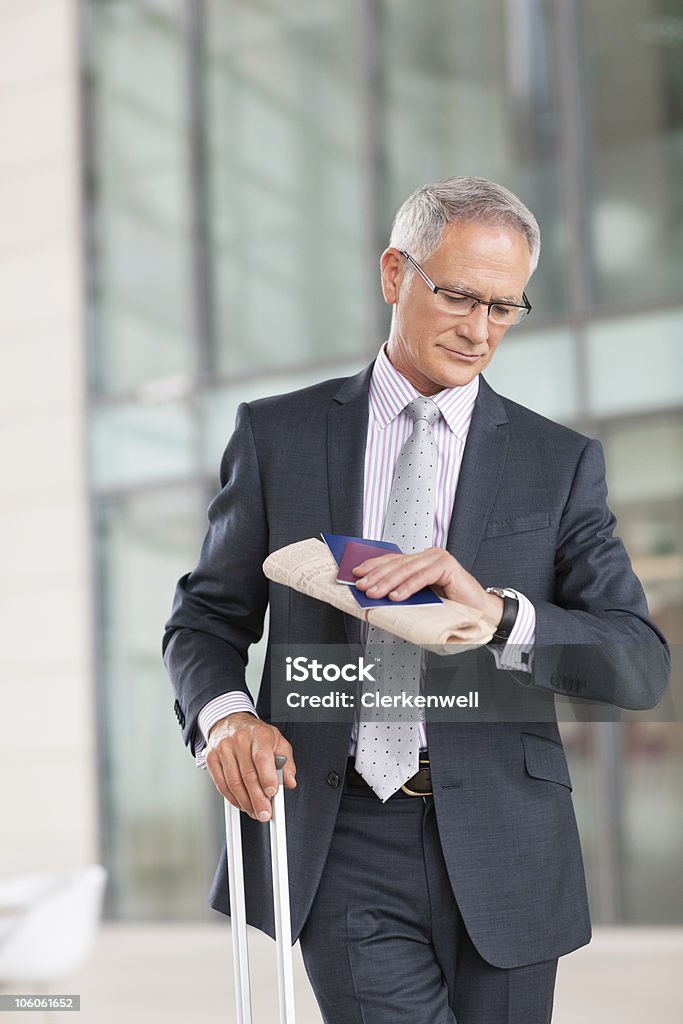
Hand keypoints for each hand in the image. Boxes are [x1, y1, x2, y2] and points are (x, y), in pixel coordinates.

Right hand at [205, 711, 295, 821]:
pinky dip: (232, 799)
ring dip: (245, 803)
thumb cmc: (255, 734)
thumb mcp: (277, 741)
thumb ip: (286, 763)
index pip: (262, 758)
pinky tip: (242, 804)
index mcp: (259, 734)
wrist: (230, 722)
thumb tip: (289, 782)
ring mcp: (223, 749)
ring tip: (255, 811)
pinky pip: (221, 785)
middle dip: (258, 799)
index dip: (267, 778)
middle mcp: (239, 740)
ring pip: (234, 783)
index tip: (272, 794)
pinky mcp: (212, 759)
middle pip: (248, 775)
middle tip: (265, 812)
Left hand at [352, 547, 502, 626]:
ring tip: (375, 593)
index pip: (393, 560)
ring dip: (388, 583)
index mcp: (421, 561)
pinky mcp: (447, 566)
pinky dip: (408, 587)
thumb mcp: (420, 598)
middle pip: (397, 564)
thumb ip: (403, 592)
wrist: (479, 613)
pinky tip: (397, 596)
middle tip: (362, 586)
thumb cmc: (451, 607)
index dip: (373, 565)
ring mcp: (439, 558)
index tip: (356, 573)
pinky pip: (423, 577)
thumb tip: (376, 595)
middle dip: (376, 576)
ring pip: (407, 570)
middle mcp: (429, 556)